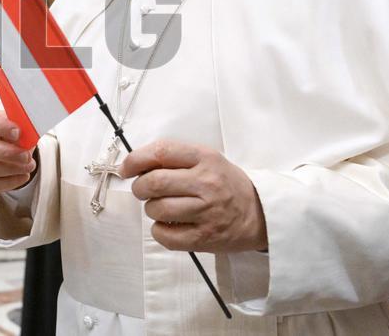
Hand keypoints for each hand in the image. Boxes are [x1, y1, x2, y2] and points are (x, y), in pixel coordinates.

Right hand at [0, 108, 35, 191]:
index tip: (18, 132)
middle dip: (7, 154)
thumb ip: (21, 127)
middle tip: (27, 156)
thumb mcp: (17, 124)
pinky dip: (9, 182)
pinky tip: (23, 176)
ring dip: (10, 169)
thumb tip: (29, 136)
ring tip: (29, 166)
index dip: (1, 127)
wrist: (6, 144)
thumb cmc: (12, 131)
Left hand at [120, 140, 266, 252]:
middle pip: (154, 182)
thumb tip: (134, 165)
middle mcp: (206, 183)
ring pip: (156, 209)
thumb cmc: (226, 184)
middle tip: (143, 190)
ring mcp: (206, 212)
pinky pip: (165, 235)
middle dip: (139, 187)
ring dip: (151, 209)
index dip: (135, 160)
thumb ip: (174, 158)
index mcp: (205, 158)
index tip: (127, 168)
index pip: (160, 152)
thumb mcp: (207, 159)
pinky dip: (159, 230)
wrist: (261, 213)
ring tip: (162, 207)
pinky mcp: (205, 238)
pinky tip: (170, 225)